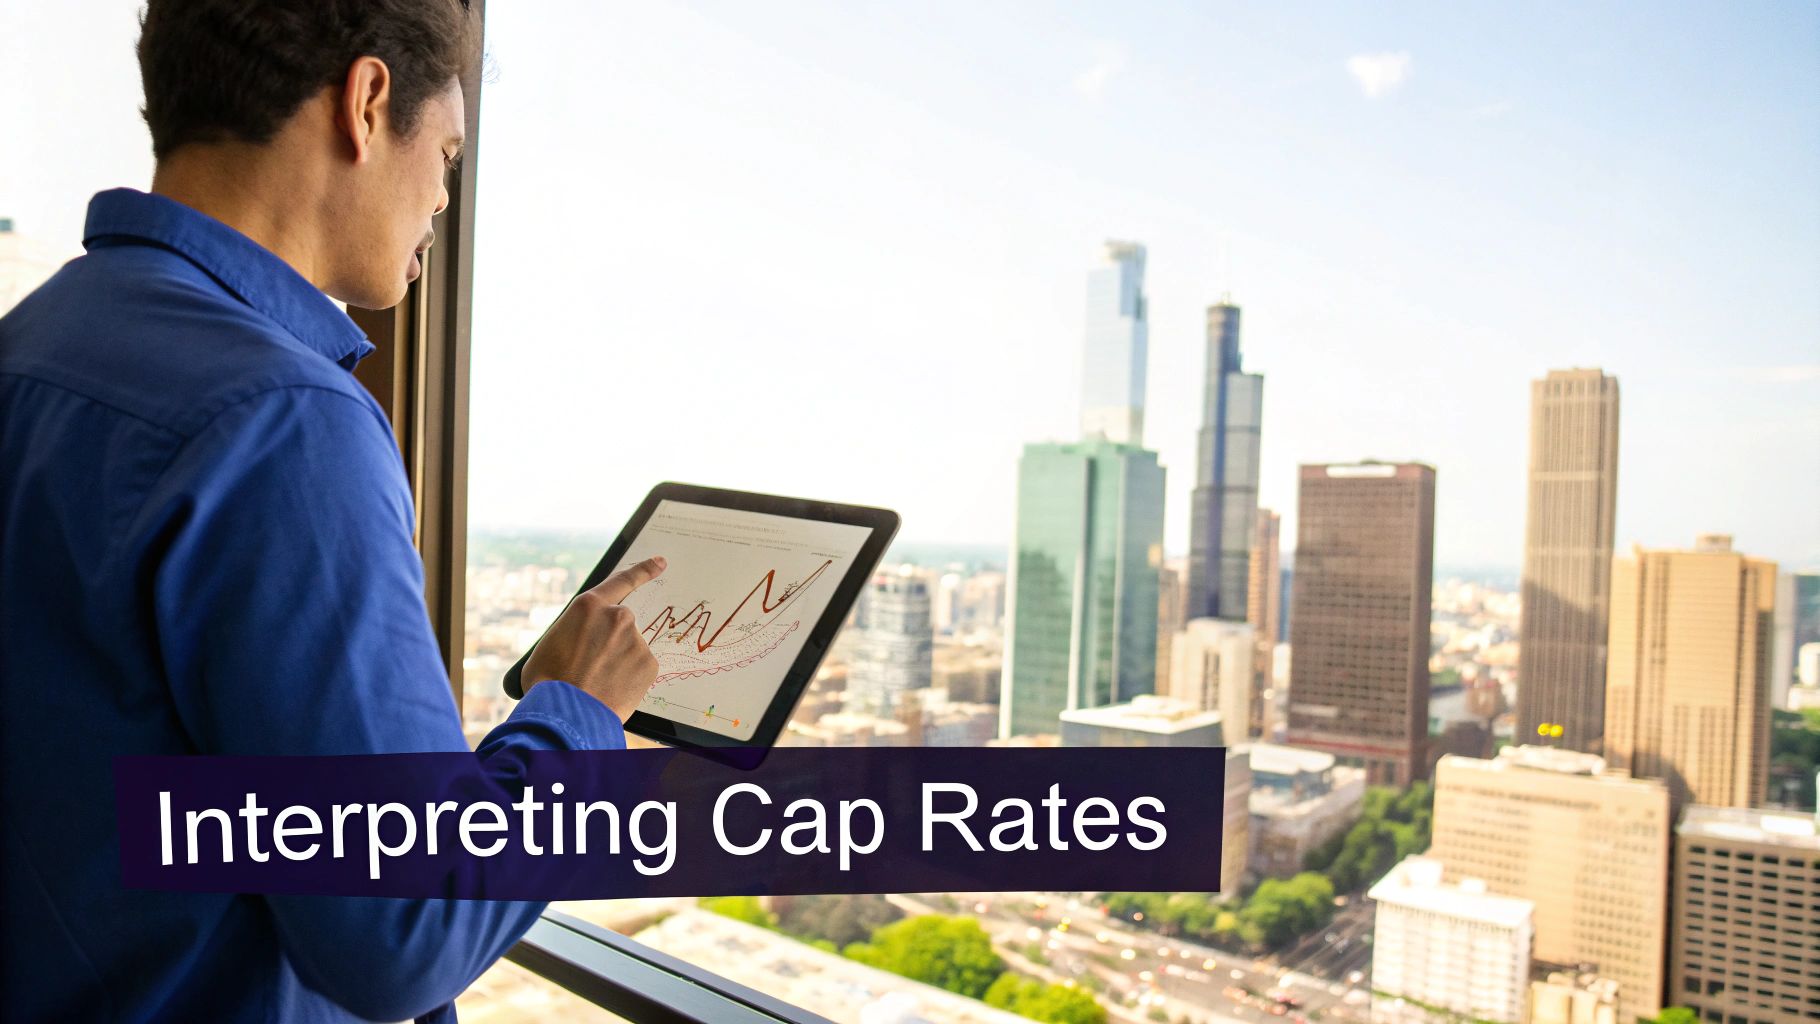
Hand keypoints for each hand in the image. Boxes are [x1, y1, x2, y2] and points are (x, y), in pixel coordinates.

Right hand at [523, 555, 666, 720]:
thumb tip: (582, 641)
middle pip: (620, 627)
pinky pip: (639, 669)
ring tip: (595, 683)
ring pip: (629, 650)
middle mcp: (617, 617)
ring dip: (617, 664)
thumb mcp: (550, 644)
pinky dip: (628, 679)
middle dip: (610, 644)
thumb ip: (574, 632)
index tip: (660, 563)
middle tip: (591, 667)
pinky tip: (611, 689)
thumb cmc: (548, 683)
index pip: (622, 580)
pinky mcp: (649, 664)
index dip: (643, 570)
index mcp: (589, 606)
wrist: (567, 715)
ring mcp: (636, 640)